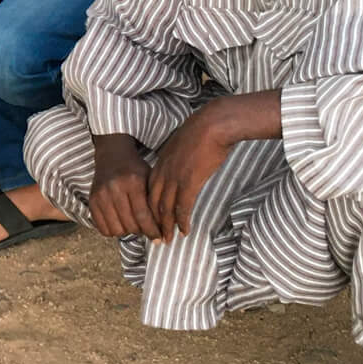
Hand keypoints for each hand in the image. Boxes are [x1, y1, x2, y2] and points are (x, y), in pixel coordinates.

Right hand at [87, 134, 156, 238]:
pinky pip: (103, 228)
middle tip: (145, 229)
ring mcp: (100, 195)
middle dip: (141, 231)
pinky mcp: (92, 201)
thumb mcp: (149, 179)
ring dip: (127, 231)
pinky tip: (120, 223)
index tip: (158, 238)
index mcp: (132, 182)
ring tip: (132, 224)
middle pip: (130, 224)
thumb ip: (155, 203)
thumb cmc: (134, 169)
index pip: (143, 215)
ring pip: (116, 229)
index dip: (152, 230)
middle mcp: (114, 188)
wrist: (112, 156)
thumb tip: (162, 228)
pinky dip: (113, 231)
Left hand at [144, 105, 234, 239]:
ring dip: (166, 226)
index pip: (149, 190)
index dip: (149, 207)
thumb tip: (180, 165)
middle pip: (152, 202)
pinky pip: (182, 207)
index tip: (152, 219)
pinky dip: (182, 221)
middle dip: (153, 221)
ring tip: (167, 239)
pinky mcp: (189, 181)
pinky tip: (184, 230)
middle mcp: (163, 171)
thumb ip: (176, 157)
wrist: (213, 124)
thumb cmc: (203, 130)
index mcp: (160, 162)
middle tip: (155, 236)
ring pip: (165, 208)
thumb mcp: (181, 143)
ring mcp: (175, 177)